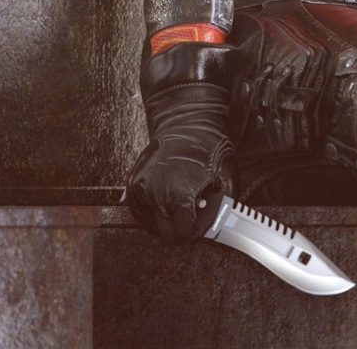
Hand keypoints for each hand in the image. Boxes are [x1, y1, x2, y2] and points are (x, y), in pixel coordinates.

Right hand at [126, 42, 237, 240]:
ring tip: (178, 208)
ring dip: (164, 221)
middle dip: (180, 230)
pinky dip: (151, 212)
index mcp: (180, 196)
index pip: (183, 232)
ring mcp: (142, 189)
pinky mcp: (133, 184)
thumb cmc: (208, 149)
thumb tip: (217, 226)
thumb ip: (218, 207)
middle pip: (166, 233)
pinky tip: (164, 204)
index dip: (194, 232)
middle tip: (189, 222)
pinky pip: (139, 210)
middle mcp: (157, 194)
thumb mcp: (223, 180)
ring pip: (150, 224)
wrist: (187, 124)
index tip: (197, 228)